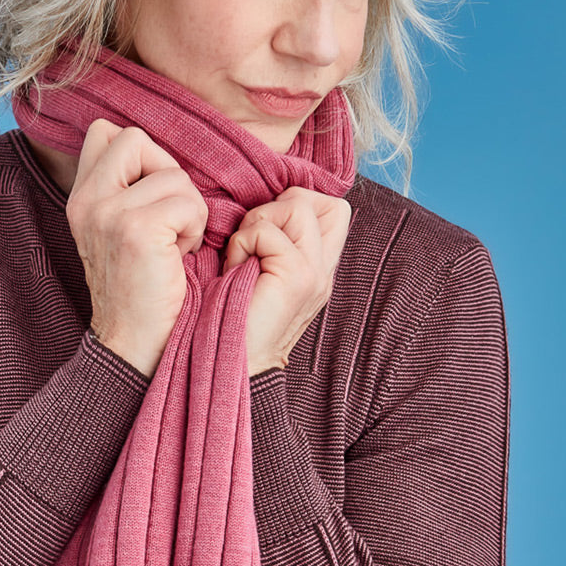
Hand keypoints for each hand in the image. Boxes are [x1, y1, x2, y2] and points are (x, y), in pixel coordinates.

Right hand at [65, 119, 208, 377]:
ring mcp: (108, 214)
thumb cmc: (143, 293)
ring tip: (176, 244)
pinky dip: (195, 226)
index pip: (105, 133)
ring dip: (188, 207)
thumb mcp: (121, 235)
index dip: (140, 157)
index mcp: (81, 200)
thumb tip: (158, 157)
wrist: (136, 347)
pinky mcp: (136, 231)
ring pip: (172, 173)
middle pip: (134, 139)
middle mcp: (86, 202)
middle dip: (166, 172)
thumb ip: (126, 193)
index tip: (152, 198)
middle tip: (169, 218)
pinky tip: (182, 255)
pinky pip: (186, 201)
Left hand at [222, 189, 351, 374]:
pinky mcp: (298, 277)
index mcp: (319, 268)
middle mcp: (324, 269)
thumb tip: (263, 206)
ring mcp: (316, 273)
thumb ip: (272, 242)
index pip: (333, 208)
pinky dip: (242, 243)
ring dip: (257, 223)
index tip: (264, 229)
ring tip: (242, 256)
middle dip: (278, 206)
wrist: (232, 365)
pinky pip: (266, 232)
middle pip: (320, 201)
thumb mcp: (259, 272)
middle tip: (252, 240)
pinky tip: (234, 269)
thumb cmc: (232, 318)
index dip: (297, 203)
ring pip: (296, 206)